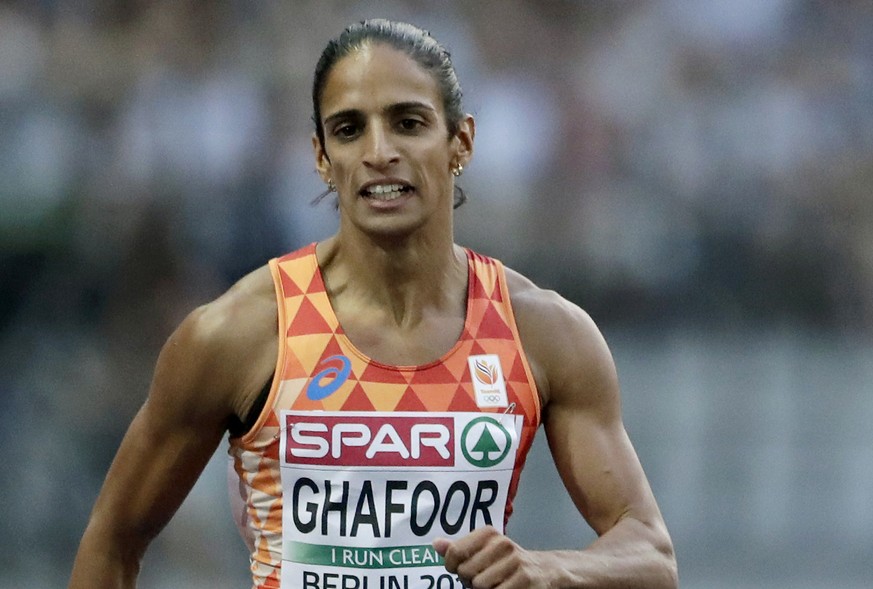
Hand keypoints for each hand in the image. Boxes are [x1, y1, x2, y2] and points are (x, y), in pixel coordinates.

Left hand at [433, 526, 553, 588]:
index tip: (461, 569)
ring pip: (480, 586)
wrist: (547, 571)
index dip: (453, 567)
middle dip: (471, 582)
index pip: (455, 552)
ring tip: (498, 584)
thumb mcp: (485, 550)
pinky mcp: (525, 579)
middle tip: (486, 579)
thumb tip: (435, 544)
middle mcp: (502, 543)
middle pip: (466, 573)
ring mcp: (515, 561)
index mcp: (489, 534)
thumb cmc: (509, 563)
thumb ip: (460, 549)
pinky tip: (507, 588)